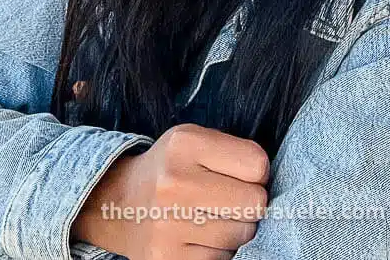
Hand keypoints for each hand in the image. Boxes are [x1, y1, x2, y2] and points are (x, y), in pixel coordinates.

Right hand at [72, 123, 269, 258]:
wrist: (117, 204)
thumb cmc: (170, 169)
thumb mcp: (195, 142)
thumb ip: (235, 154)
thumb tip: (272, 186)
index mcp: (185, 144)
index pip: (258, 165)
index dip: (256, 173)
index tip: (239, 175)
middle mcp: (174, 184)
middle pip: (255, 204)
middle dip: (248, 204)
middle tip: (227, 200)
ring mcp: (168, 226)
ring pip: (242, 235)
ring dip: (234, 229)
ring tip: (209, 218)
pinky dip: (216, 251)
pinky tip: (196, 237)